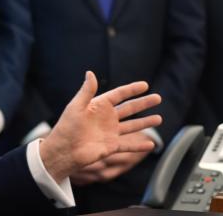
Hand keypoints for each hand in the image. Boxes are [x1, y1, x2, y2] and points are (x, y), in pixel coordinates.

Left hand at [40, 71, 161, 182]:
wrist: (63, 151)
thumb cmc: (66, 127)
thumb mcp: (76, 106)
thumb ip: (86, 91)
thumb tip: (90, 72)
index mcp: (99, 106)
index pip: (119, 95)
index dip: (132, 89)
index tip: (145, 85)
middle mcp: (107, 118)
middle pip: (129, 109)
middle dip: (144, 103)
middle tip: (158, 98)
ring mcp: (110, 132)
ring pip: (132, 126)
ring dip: (145, 122)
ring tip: (159, 118)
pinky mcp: (111, 147)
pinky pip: (128, 145)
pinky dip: (139, 146)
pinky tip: (151, 144)